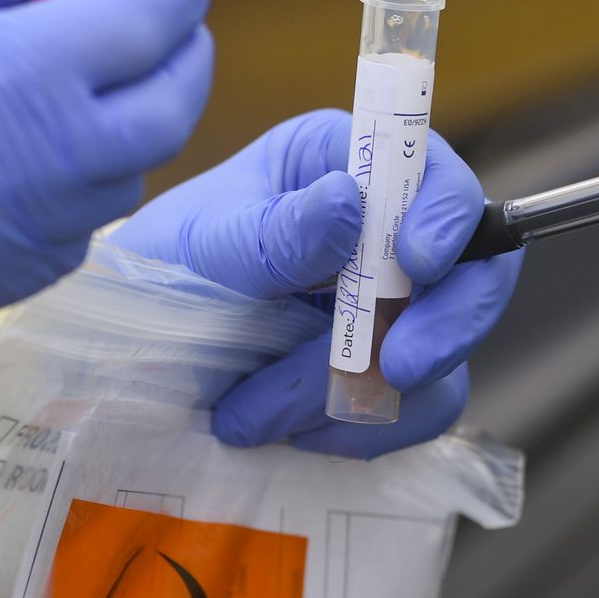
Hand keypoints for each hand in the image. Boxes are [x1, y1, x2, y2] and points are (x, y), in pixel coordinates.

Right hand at [0, 0, 214, 344]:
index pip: (149, 22)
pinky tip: (33, 157)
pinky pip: (67, 238)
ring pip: (123, 181)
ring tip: (84, 79)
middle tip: (158, 14)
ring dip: (131, 124)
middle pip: (167, 112)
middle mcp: (37, 173)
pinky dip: (79, 189)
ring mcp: (11, 246)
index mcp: (13, 81)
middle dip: (183, 52)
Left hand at [110, 109, 522, 457]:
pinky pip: (417, 409)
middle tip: (397, 368)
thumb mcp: (201, 245)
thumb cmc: (156, 272)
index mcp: (341, 163)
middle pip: (474, 268)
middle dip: (443, 324)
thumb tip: (350, 203)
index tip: (416, 263)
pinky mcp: (385, 375)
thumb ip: (275, 232)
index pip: (433, 172)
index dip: (446, 215)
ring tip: (262, 415)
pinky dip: (361, 430)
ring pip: (447, 350)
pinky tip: (293, 434)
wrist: (124, 357)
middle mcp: (381, 229)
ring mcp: (391, 307)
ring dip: (369, 393)